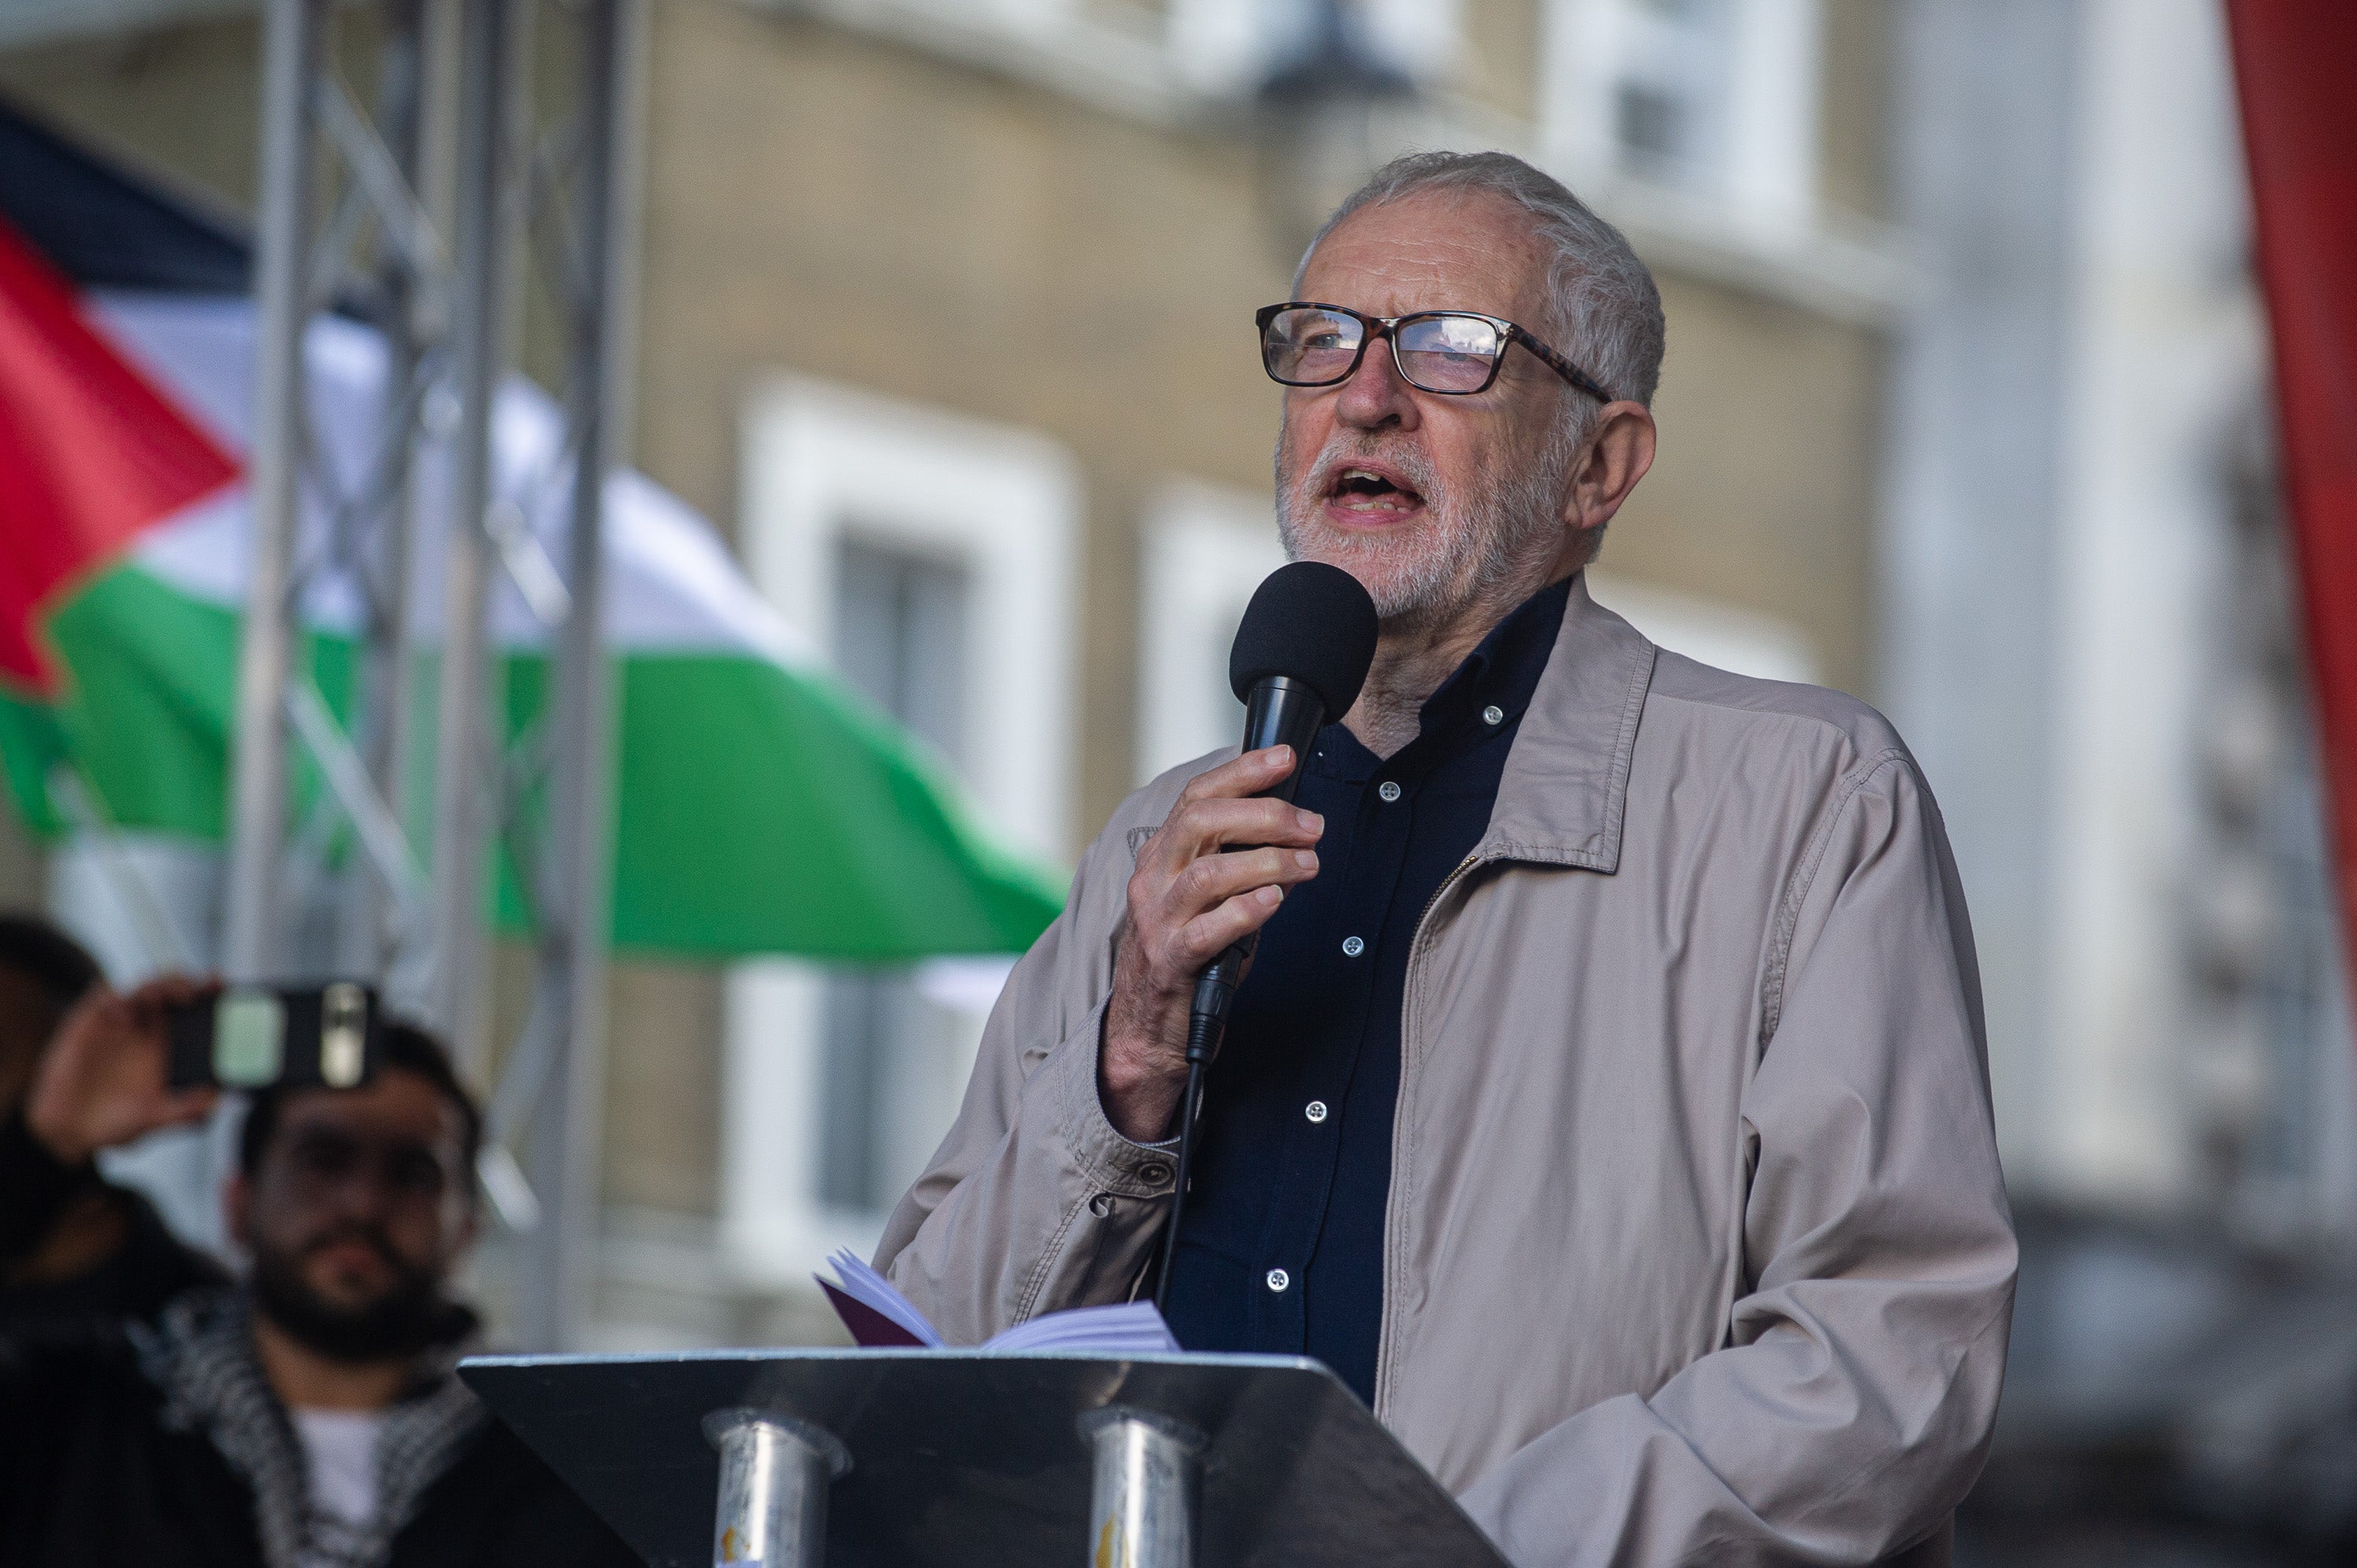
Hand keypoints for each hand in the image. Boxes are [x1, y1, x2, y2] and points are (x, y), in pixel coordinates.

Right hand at [24, 974, 218, 1164]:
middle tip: (194, 992)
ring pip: (142, 989)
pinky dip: (115, 998)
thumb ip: (184, 1113)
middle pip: (172, 991)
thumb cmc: (117, 1123)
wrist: (70, 1131)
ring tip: (163, 998)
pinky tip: (123, 1016)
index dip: (210, 995)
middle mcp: (148, 1029)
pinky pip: (102, 997)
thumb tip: (214, 1102)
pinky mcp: (88, 1024)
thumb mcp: (154, 1120)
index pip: (196, 1011)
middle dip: (186, 983)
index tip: (221, 987)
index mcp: (171, 1046)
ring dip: (156, 986)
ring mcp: (119, 1023)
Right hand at [1102, 747, 1323, 1140]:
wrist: (1147, 1025)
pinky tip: (1276, 901)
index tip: (1285, 758)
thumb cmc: (1190, 952)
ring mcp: (1158, 919)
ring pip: (1209, 872)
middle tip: (1312, 824)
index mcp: (1161, 854)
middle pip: (1202, 822)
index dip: (1242, 771)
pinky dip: (1248, 909)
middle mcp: (1153, 879)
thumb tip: (1293, 822)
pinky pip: (1210, 928)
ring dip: (1267, 862)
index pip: (1197, 795)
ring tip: (1307, 863)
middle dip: (1264, 814)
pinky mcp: (1171, 960)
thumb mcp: (1209, 895)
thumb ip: (1237, 858)